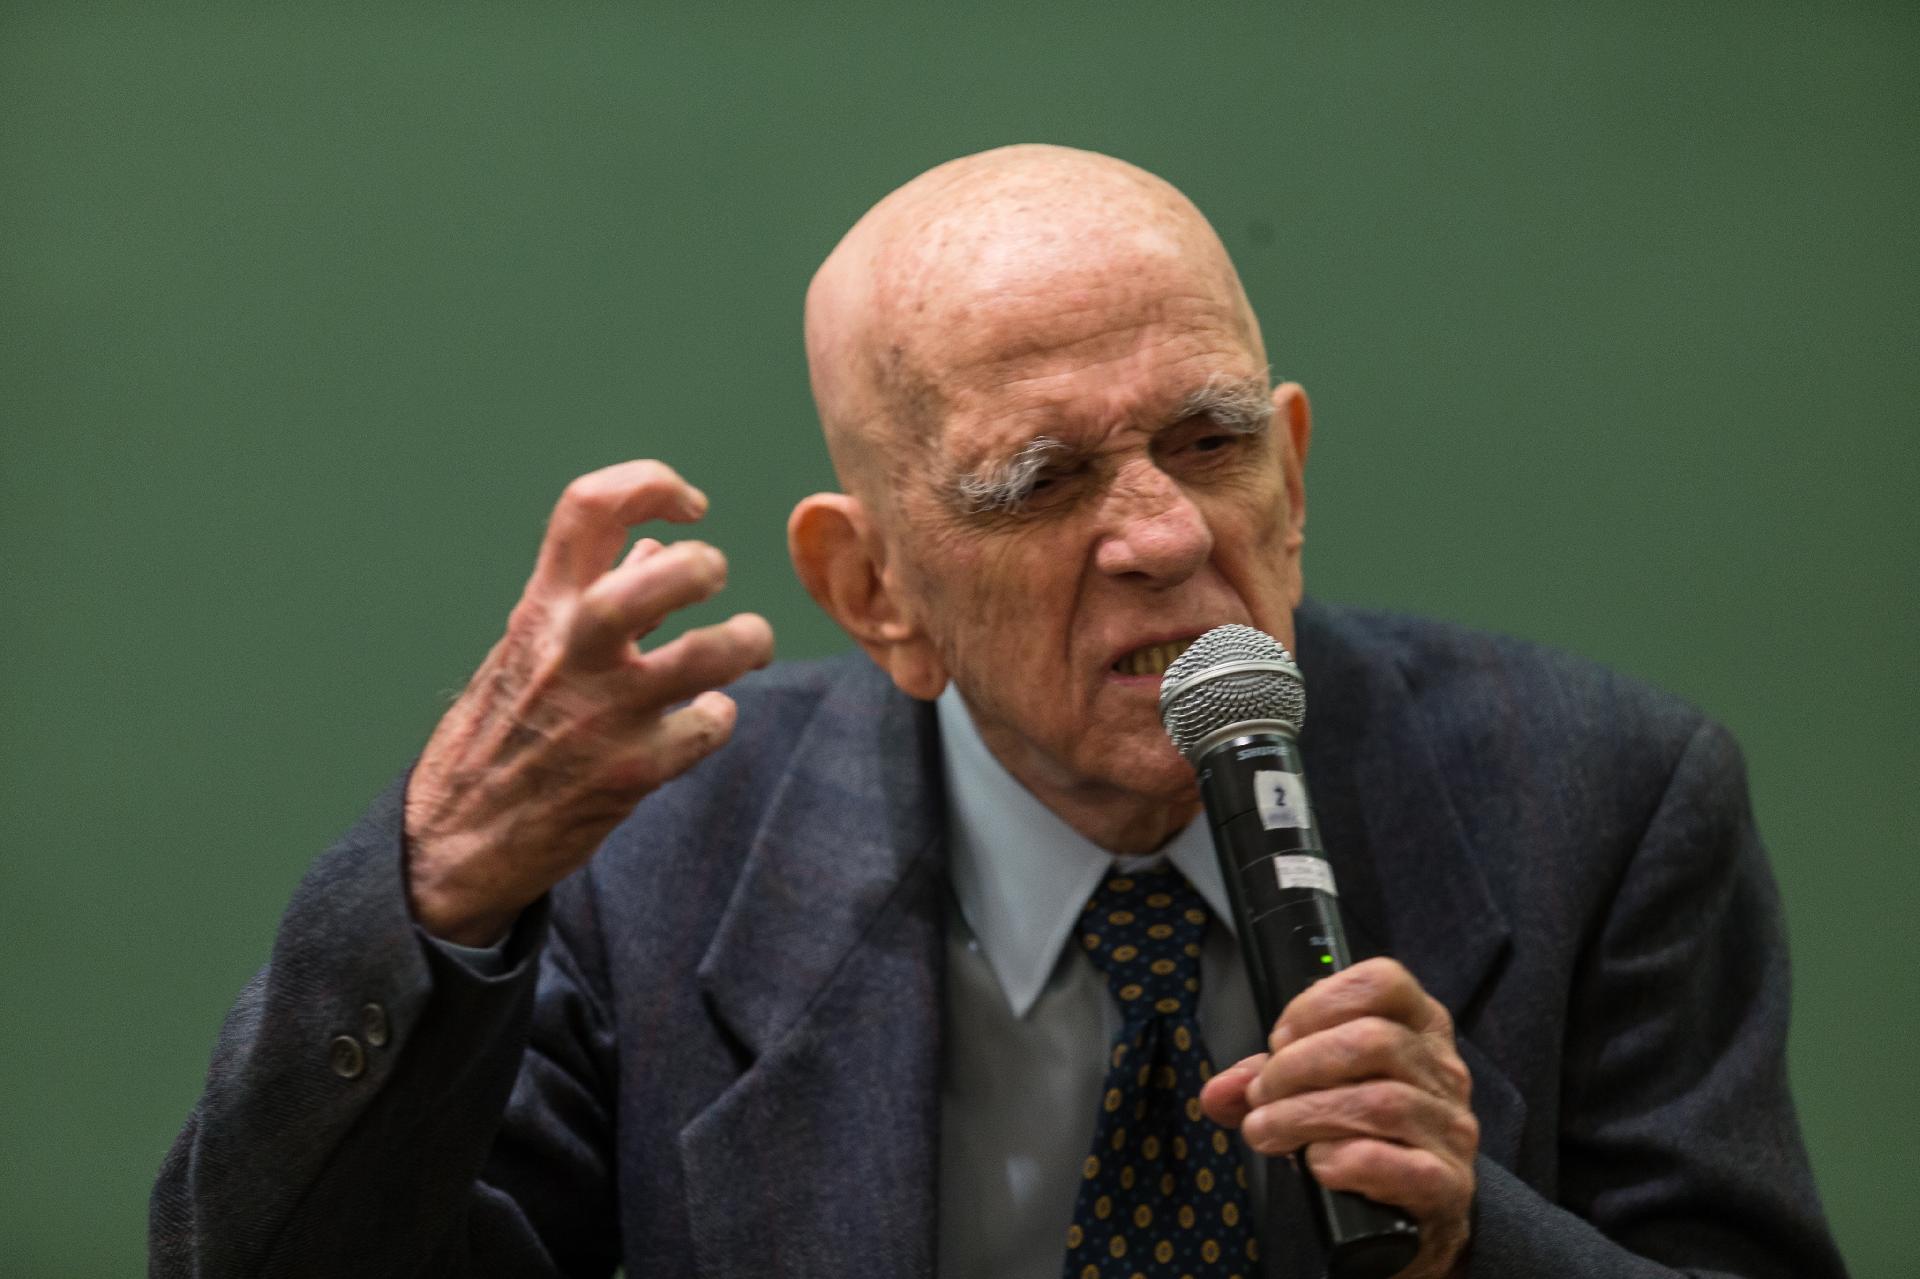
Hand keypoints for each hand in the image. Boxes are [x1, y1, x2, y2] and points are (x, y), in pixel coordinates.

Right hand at [403, 460, 774, 945]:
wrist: (451, 841)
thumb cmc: (497, 733)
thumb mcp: (529, 650)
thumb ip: (590, 597)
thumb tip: (650, 548)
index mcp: (541, 611)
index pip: (586, 510)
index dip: (650, 486)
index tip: (689, 505)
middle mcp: (568, 654)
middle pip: (646, 586)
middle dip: (701, 567)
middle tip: (717, 576)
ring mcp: (599, 716)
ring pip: (700, 659)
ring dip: (742, 643)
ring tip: (749, 644)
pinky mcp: (626, 776)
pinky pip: (704, 731)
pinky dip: (718, 718)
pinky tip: (707, 718)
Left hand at [1200, 958, 1476, 1277]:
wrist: (1415, 1218)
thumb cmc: (1367, 1136)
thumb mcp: (1320, 1091)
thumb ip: (1268, 1082)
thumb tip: (1217, 1093)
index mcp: (1419, 1027)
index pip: (1382, 982)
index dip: (1319, 1003)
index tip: (1280, 1040)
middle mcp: (1444, 1071)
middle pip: (1374, 1040)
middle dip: (1298, 1066)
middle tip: (1263, 1095)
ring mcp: (1451, 1129)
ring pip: (1380, 1102)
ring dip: (1304, 1115)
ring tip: (1267, 1132)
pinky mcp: (1447, 1185)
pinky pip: (1396, 1164)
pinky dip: (1343, 1161)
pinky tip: (1318, 1164)